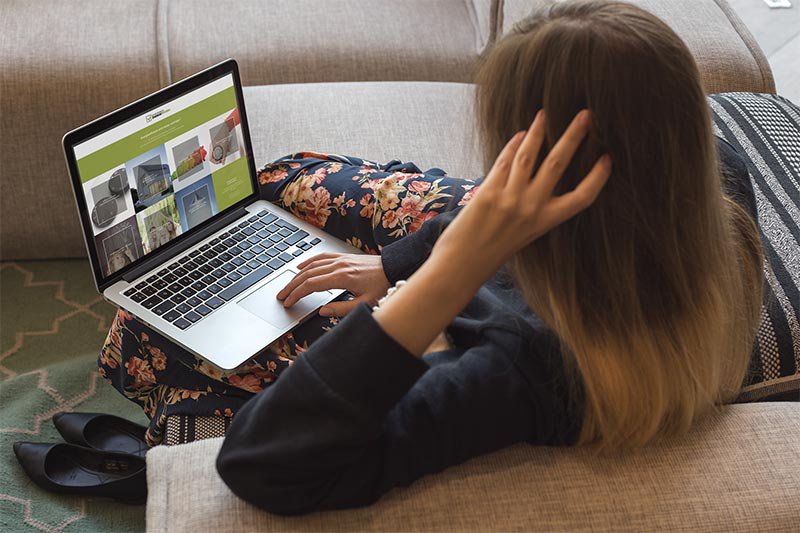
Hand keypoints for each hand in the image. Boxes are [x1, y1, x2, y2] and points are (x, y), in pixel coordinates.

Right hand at [276, 253, 390, 315]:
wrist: (395, 268)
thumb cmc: (383, 286)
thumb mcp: (364, 304)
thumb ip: (342, 309)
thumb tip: (322, 311)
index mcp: (342, 278)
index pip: (311, 285)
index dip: (297, 294)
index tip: (288, 302)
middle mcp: (338, 266)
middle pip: (307, 275)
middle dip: (291, 286)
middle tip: (281, 296)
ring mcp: (340, 259)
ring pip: (312, 265)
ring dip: (296, 275)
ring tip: (287, 285)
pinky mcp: (343, 257)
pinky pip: (321, 257)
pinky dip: (308, 262)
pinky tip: (301, 267)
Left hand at [430, 109, 611, 283]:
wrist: (461, 265)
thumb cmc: (492, 252)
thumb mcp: (524, 234)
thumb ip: (534, 209)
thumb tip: (539, 176)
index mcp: (545, 222)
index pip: (582, 197)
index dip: (598, 177)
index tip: (608, 158)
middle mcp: (531, 208)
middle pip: (559, 163)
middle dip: (573, 136)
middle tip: (586, 115)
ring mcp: (510, 198)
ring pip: (529, 155)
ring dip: (538, 131)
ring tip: (545, 113)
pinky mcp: (488, 191)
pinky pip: (504, 161)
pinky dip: (513, 145)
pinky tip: (519, 134)